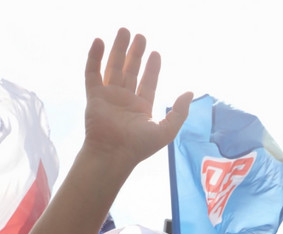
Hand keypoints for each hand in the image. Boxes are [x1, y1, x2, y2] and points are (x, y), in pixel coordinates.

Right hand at [83, 28, 192, 170]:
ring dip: (118, 49)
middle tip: (140, 35)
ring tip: (124, 31)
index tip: (155, 53)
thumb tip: (190, 92)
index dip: (152, 68)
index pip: (148, 82)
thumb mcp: (167, 130)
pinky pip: (92, 73)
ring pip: (113, 67)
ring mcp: (109, 97)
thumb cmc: (140, 146)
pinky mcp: (94, 96)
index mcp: (142, 107)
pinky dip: (94, 57)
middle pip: (131, 71)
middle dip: (135, 53)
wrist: (114, 153)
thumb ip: (179, 112)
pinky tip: (99, 42)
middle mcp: (125, 100)